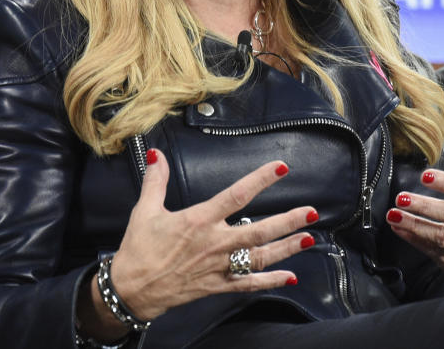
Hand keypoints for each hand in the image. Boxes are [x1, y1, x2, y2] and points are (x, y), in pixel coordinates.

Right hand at [107, 150, 315, 321]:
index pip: (236, 196)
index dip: (259, 180)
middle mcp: (214, 243)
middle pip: (258, 230)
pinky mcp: (217, 285)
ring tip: (309, 239)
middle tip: (311, 212)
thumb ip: (156, 180)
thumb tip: (157, 154)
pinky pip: (249, 284)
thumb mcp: (145, 210)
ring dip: (286, 248)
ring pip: (260, 257)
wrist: (132, 289)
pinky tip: (290, 276)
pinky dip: (271, 281)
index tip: (280, 168)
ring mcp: (218, 267)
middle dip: (287, 221)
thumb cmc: (139, 249)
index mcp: (199, 220)